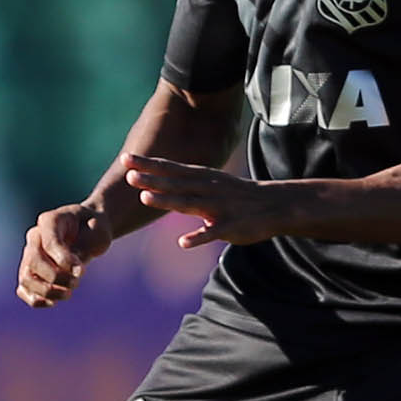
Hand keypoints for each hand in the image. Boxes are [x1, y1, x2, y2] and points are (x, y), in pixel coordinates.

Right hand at [16, 203, 108, 308]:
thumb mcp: (96, 233)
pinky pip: (23, 289)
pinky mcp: (31, 271)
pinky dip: (35, 299)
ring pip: (25, 278)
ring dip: (47, 292)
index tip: (81, 271)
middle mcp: (35, 237)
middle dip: (56, 278)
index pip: (49, 243)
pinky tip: (53, 302)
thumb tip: (72, 271)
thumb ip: (84, 248)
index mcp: (49, 220)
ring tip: (68, 294)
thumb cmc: (94, 230)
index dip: (64, 260)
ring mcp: (30, 254)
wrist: (89, 230)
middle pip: (33, 261)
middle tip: (76, 282)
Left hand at [123, 155, 285, 249]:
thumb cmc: (234, 194)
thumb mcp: (208, 181)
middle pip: (175, 183)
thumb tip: (151, 178)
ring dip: (167, 200)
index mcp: (201, 177)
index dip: (148, 163)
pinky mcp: (230, 226)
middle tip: (128, 176)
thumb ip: (181, 181)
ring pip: (189, 203)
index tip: (125, 158)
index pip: (170, 168)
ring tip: (144, 199)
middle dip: (152, 179)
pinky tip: (183, 243)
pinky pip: (212, 232)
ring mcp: (219, 207)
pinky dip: (198, 237)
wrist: (275, 205)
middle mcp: (207, 188)